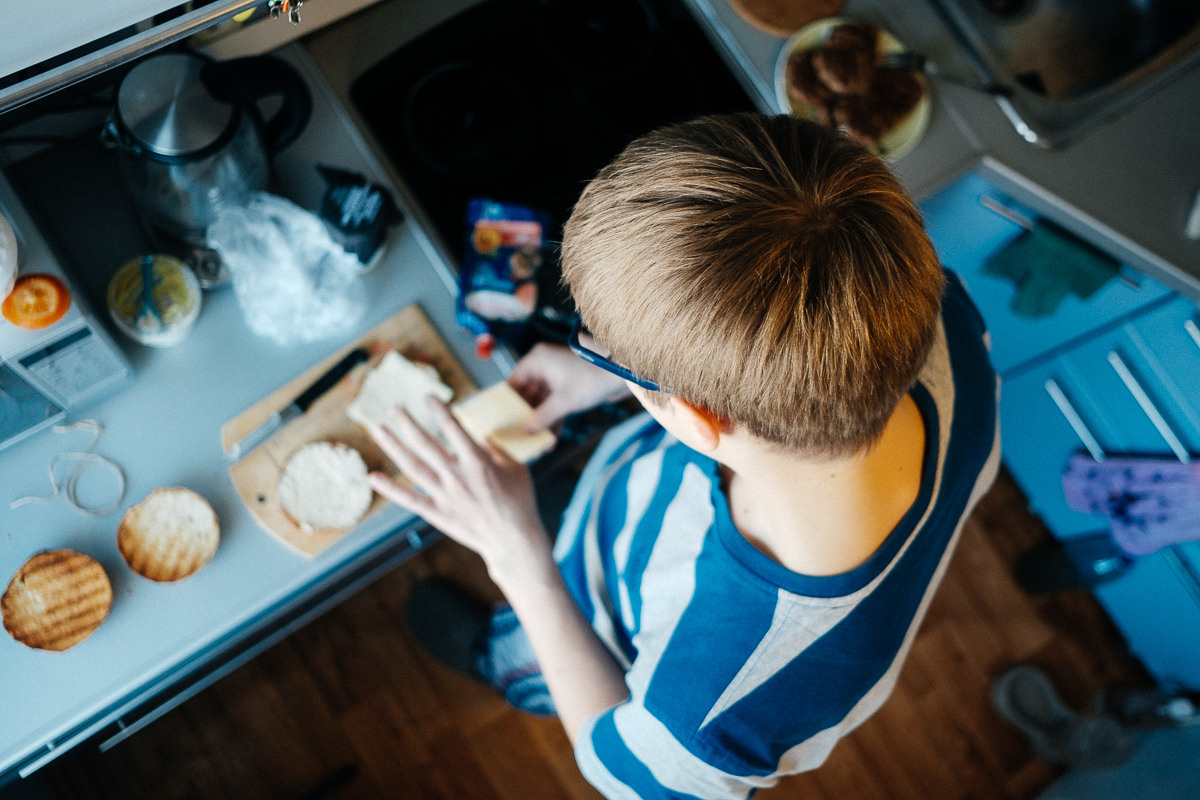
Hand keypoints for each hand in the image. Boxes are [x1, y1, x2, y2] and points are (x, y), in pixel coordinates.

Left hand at [368, 398, 550, 580]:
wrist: (512, 540)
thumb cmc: (519, 502)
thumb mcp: (516, 468)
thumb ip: (496, 449)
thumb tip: (480, 434)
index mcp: (477, 462)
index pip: (452, 428)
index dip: (438, 409)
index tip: (428, 397)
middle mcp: (456, 476)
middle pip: (425, 443)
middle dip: (408, 423)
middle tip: (394, 407)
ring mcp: (444, 495)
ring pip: (412, 466)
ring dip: (394, 447)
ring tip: (379, 430)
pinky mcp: (436, 513)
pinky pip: (409, 499)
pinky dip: (390, 488)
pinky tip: (373, 477)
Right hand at [508, 342, 630, 433]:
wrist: (622, 375)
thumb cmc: (592, 379)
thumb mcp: (564, 402)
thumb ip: (542, 417)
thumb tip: (525, 432)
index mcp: (537, 360)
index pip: (513, 382)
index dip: (508, 402)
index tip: (503, 421)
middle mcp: (544, 366)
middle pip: (527, 394)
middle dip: (526, 417)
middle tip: (520, 437)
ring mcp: (556, 376)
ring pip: (542, 402)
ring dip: (541, 422)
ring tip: (536, 443)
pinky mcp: (568, 386)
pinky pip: (555, 404)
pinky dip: (554, 419)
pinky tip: (552, 439)